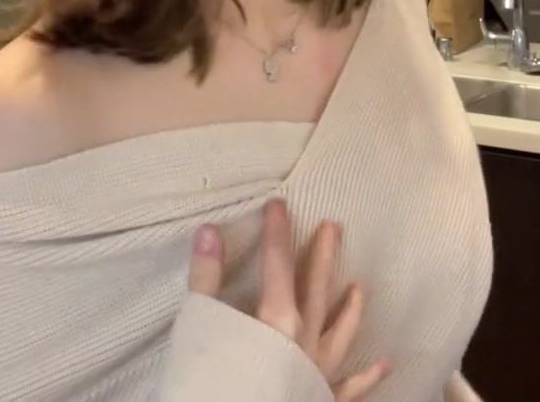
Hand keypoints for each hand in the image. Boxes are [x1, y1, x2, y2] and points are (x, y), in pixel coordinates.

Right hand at [189, 198, 390, 400]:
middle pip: (317, 290)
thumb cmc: (215, 385)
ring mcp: (318, 375)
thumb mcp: (203, 328)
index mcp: (277, 320)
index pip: (278, 263)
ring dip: (351, 310)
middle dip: (324, 256)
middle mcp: (305, 343)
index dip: (277, 232)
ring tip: (361, 287)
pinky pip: (350, 389)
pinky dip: (367, 377)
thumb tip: (208, 231)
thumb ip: (206, 280)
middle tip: (335, 226)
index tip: (279, 204)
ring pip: (340, 335)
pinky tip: (385, 364)